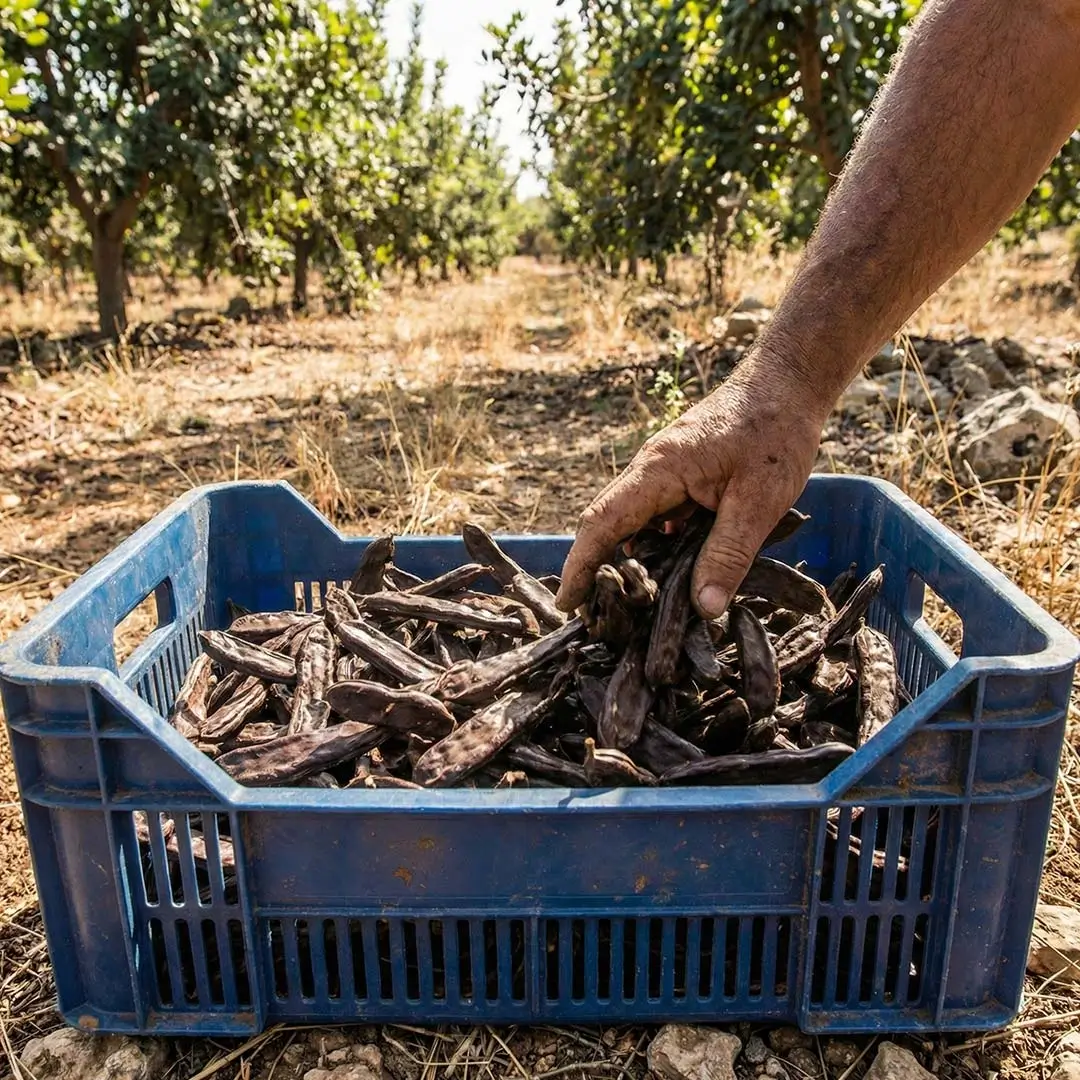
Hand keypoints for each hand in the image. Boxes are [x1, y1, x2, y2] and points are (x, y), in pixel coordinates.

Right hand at [555, 353, 829, 617]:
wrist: (788, 384)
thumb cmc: (775, 432)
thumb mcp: (758, 500)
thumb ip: (729, 554)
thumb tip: (702, 609)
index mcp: (658, 470)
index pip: (601, 522)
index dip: (581, 566)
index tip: (568, 603)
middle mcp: (650, 469)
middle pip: (608, 524)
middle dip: (599, 571)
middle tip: (602, 620)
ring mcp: (664, 472)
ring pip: (634, 524)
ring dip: (633, 562)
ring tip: (640, 609)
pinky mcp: (681, 477)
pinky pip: (657, 518)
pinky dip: (658, 548)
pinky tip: (676, 575)